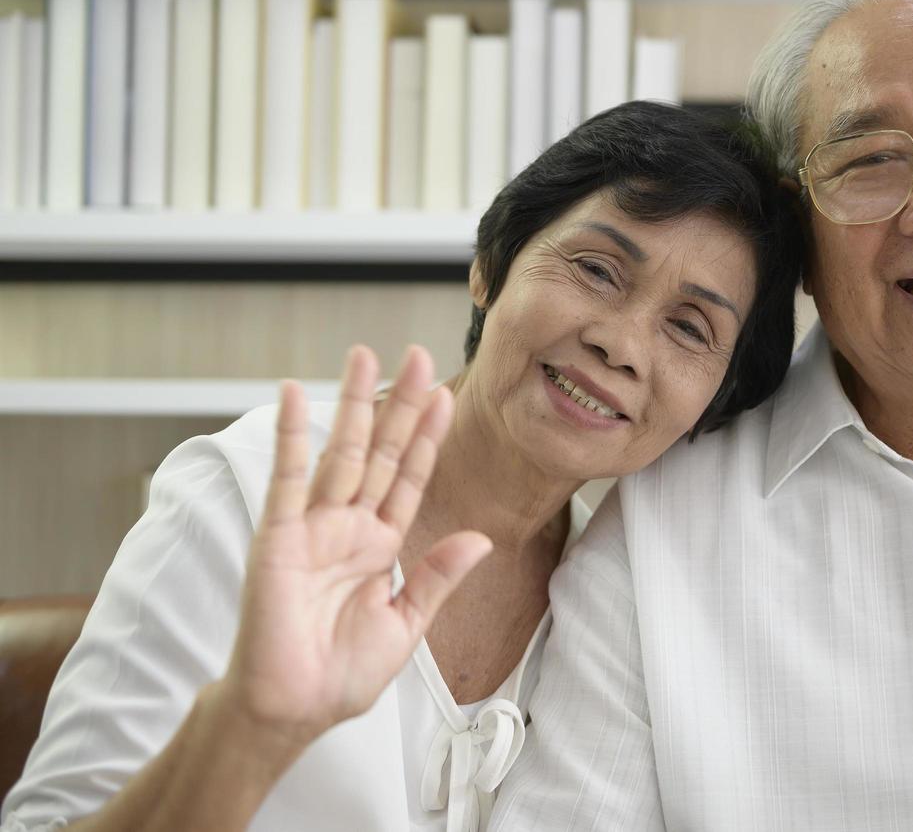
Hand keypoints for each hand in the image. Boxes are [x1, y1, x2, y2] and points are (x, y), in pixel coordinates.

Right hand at [222, 346, 491, 744]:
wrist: (293, 711)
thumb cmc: (341, 675)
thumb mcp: (406, 625)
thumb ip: (437, 578)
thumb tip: (480, 539)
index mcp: (380, 546)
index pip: (410, 479)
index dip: (427, 438)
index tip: (446, 397)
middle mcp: (348, 527)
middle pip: (381, 453)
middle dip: (400, 405)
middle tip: (418, 355)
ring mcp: (313, 527)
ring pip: (341, 453)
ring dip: (354, 404)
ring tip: (365, 356)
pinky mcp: (279, 536)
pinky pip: (287, 477)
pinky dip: (292, 436)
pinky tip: (297, 394)